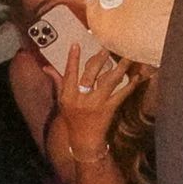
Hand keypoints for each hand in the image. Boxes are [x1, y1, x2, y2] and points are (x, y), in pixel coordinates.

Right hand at [56, 41, 135, 160]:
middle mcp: (81, 98)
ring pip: (109, 82)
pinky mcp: (109, 109)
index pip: (69, 73)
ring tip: (127, 58)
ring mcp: (96, 104)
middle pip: (90, 75)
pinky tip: (136, 76)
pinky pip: (121, 94)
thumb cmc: (72, 118)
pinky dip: (129, 85)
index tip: (76, 44)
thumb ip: (58, 82)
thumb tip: (46, 68)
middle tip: (106, 48)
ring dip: (119, 69)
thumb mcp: (62, 100)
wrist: (84, 139)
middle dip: (98, 60)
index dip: (72, 59)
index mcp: (68, 95)